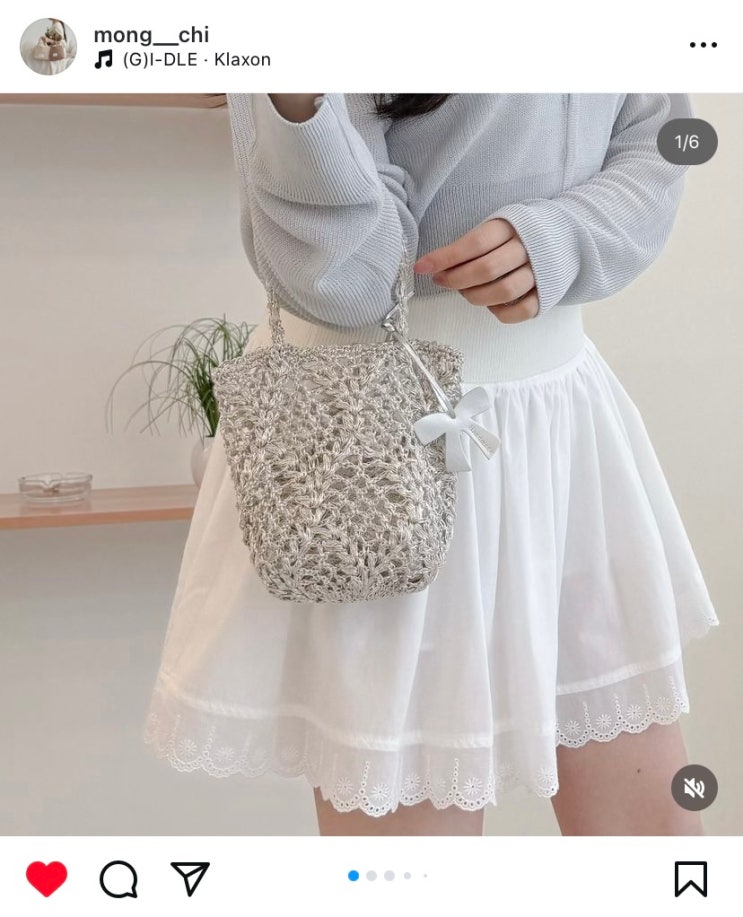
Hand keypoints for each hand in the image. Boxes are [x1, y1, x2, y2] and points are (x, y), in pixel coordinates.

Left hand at [413, 218, 538, 322]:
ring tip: (464, 291)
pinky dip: (500, 313)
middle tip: (441, 281)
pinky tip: (489, 305)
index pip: (474, 243)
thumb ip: (472, 243)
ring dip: (475, 297)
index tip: (422, 267)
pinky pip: (521, 311)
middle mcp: (527, 248)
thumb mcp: (498, 226)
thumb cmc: (520, 233)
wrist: (569, 236)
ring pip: (503, 292)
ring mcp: (539, 273)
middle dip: (456, 280)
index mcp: (511, 226)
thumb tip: (435, 264)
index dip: (445, 257)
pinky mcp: (547, 293)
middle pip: (486, 270)